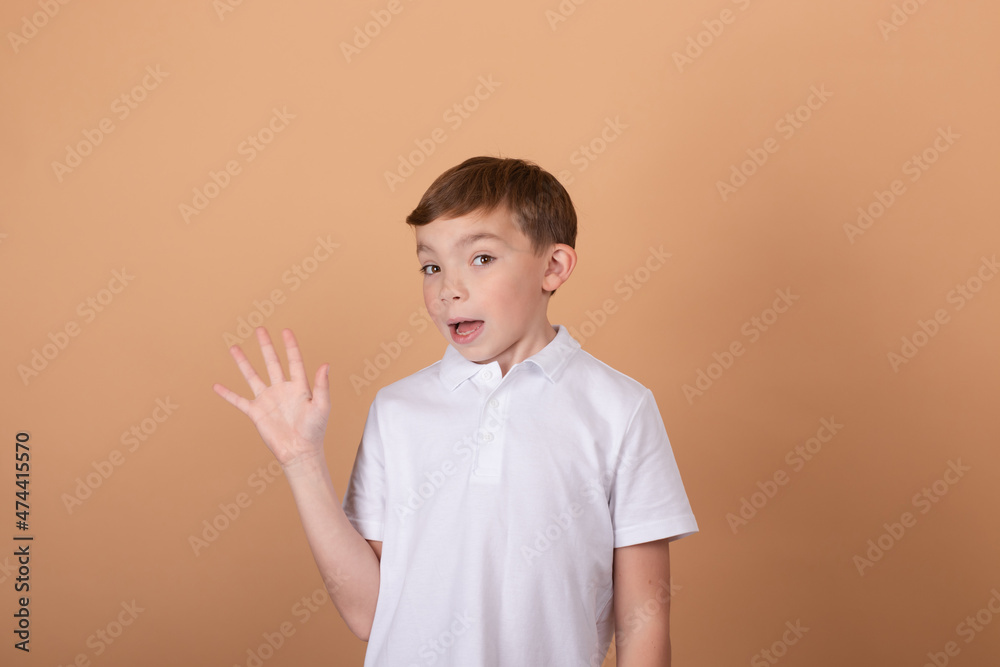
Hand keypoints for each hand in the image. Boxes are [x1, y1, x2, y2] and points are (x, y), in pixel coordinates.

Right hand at [213, 327, 330, 470]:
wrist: (300, 453)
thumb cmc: (315, 431)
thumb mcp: (322, 406)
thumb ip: (322, 386)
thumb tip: (325, 364)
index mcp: (299, 387)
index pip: (294, 361)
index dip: (290, 346)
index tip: (286, 331)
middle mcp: (282, 390)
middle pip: (272, 363)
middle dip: (266, 346)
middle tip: (260, 330)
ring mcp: (267, 400)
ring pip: (252, 376)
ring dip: (243, 362)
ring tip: (234, 348)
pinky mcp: (256, 413)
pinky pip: (238, 400)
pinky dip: (227, 394)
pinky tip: (217, 385)